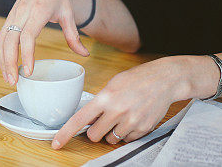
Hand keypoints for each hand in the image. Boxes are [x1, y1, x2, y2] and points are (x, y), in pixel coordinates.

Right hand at [0, 0, 89, 84]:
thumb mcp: (69, 12)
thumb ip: (74, 35)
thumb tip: (84, 54)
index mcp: (39, 10)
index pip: (28, 36)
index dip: (26, 55)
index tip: (28, 71)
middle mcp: (22, 11)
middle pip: (10, 40)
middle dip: (9, 62)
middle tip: (14, 82)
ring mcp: (14, 14)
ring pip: (2, 39)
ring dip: (2, 60)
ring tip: (8, 78)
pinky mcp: (10, 16)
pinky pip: (1, 36)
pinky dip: (1, 52)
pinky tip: (6, 66)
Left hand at [51, 57, 189, 148]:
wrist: (166, 79)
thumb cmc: (138, 78)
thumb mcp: (114, 83)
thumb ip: (101, 100)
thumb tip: (88, 117)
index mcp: (106, 97)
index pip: (80, 119)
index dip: (66, 133)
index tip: (56, 143)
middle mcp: (117, 111)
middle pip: (94, 135)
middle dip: (96, 131)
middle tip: (104, 120)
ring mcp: (131, 122)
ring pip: (110, 140)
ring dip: (112, 132)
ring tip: (123, 115)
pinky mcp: (143, 129)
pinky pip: (126, 140)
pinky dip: (127, 133)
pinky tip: (134, 118)